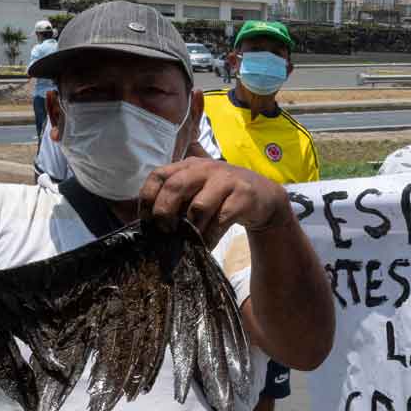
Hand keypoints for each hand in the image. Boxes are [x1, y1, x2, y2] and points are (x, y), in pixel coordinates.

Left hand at [139, 157, 291, 246]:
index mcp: (189, 166)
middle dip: (165, 212)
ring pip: (198, 206)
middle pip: (175, 187)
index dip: (148, 197)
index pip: (159, 175)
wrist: (265, 197)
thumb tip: (149, 223)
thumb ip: (178, 198)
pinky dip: (211, 236)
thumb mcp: (199, 190)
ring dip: (191, 229)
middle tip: (166, 231)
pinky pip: (220, 220)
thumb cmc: (223, 197)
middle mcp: (205, 169)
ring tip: (190, 240)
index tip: (146, 219)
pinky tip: (208, 244)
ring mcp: (226, 180)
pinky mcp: (243, 196)